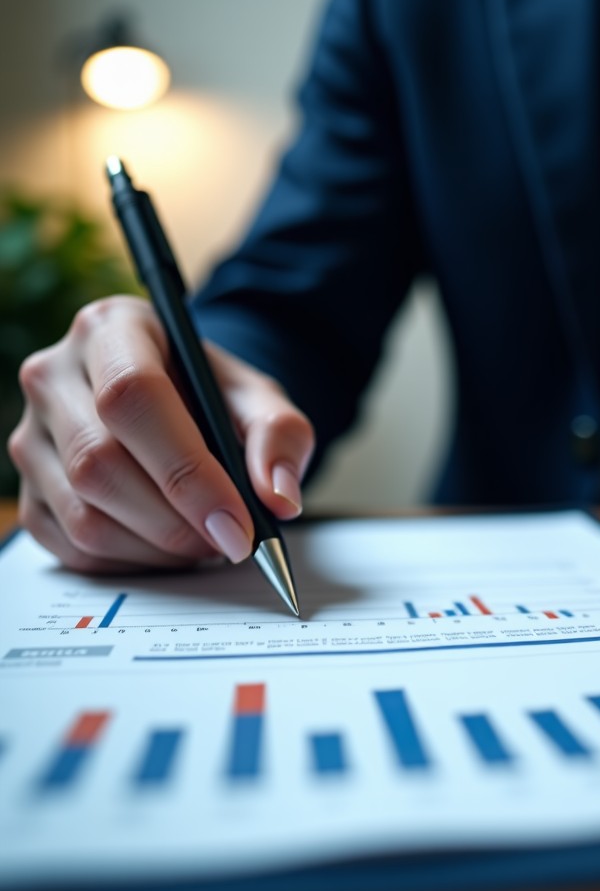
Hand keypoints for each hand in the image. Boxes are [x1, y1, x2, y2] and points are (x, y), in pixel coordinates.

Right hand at [8, 296, 313, 572]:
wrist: (182, 405)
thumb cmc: (215, 396)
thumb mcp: (261, 399)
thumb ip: (280, 437)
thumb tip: (278, 499)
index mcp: (112, 328)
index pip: (132, 395)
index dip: (187, 470)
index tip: (237, 522)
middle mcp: (55, 375)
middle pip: (100, 462)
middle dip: (177, 520)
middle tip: (231, 541)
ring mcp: (31, 435)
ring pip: (84, 515)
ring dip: (159, 547)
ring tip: (208, 541)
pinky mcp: (28, 490)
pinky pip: (72, 547)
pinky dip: (134, 561)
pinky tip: (171, 546)